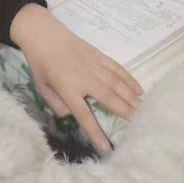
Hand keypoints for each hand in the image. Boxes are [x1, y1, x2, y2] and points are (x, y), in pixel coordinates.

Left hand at [10, 4, 143, 151]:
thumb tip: (73, 114)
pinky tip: (138, 89)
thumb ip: (57, 105)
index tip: (107, 147)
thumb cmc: (41, 65)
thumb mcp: (42, 89)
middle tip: (139, 123)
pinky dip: (129, 79)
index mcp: (68, 89)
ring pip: (117, 83)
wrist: (44, 36)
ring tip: (142, 109)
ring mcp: (94, 65)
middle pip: (109, 98)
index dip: (96, 132)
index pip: (84, 115)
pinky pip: (117, 69)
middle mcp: (84, 78)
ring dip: (131, 97)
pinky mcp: (99, 55)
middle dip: (125, 111)